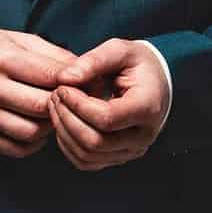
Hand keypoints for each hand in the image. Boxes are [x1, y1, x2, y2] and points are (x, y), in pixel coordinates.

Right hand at [0, 28, 73, 157]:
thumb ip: (55, 55)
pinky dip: (34, 142)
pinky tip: (36, 126)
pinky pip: (18, 148)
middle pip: (42, 106)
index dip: (75, 81)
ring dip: (49, 125)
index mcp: (1, 59)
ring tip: (51, 113)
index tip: (86, 83)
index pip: (49, 76)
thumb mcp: (20, 41)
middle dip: (63, 104)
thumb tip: (88, 75)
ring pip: (32, 131)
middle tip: (72, 100)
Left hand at [50, 39, 170, 170]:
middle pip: (95, 142)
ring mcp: (131, 150)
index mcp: (147, 108)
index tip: (63, 87)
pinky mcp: (118, 157)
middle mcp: (142, 136)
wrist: (156, 83)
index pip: (106, 118)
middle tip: (55, 96)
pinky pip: (86, 162)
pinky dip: (68, 145)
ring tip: (56, 106)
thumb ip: (93, 61)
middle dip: (66, 119)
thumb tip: (64, 78)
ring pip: (88, 155)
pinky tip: (63, 123)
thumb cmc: (138, 65)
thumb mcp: (120, 50)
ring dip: (63, 132)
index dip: (77, 104)